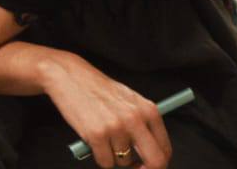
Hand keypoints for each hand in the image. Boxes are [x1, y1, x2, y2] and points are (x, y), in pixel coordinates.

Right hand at [41, 50, 171, 168]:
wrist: (71, 76)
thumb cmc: (100, 90)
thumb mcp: (130, 102)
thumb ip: (143, 125)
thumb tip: (152, 156)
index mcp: (148, 109)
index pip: (165, 149)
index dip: (159, 165)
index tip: (147, 167)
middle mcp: (135, 118)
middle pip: (155, 162)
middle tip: (134, 168)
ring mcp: (117, 127)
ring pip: (123, 163)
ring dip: (114, 157)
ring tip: (105, 136)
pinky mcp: (98, 135)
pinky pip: (105, 163)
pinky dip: (99, 156)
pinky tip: (94, 138)